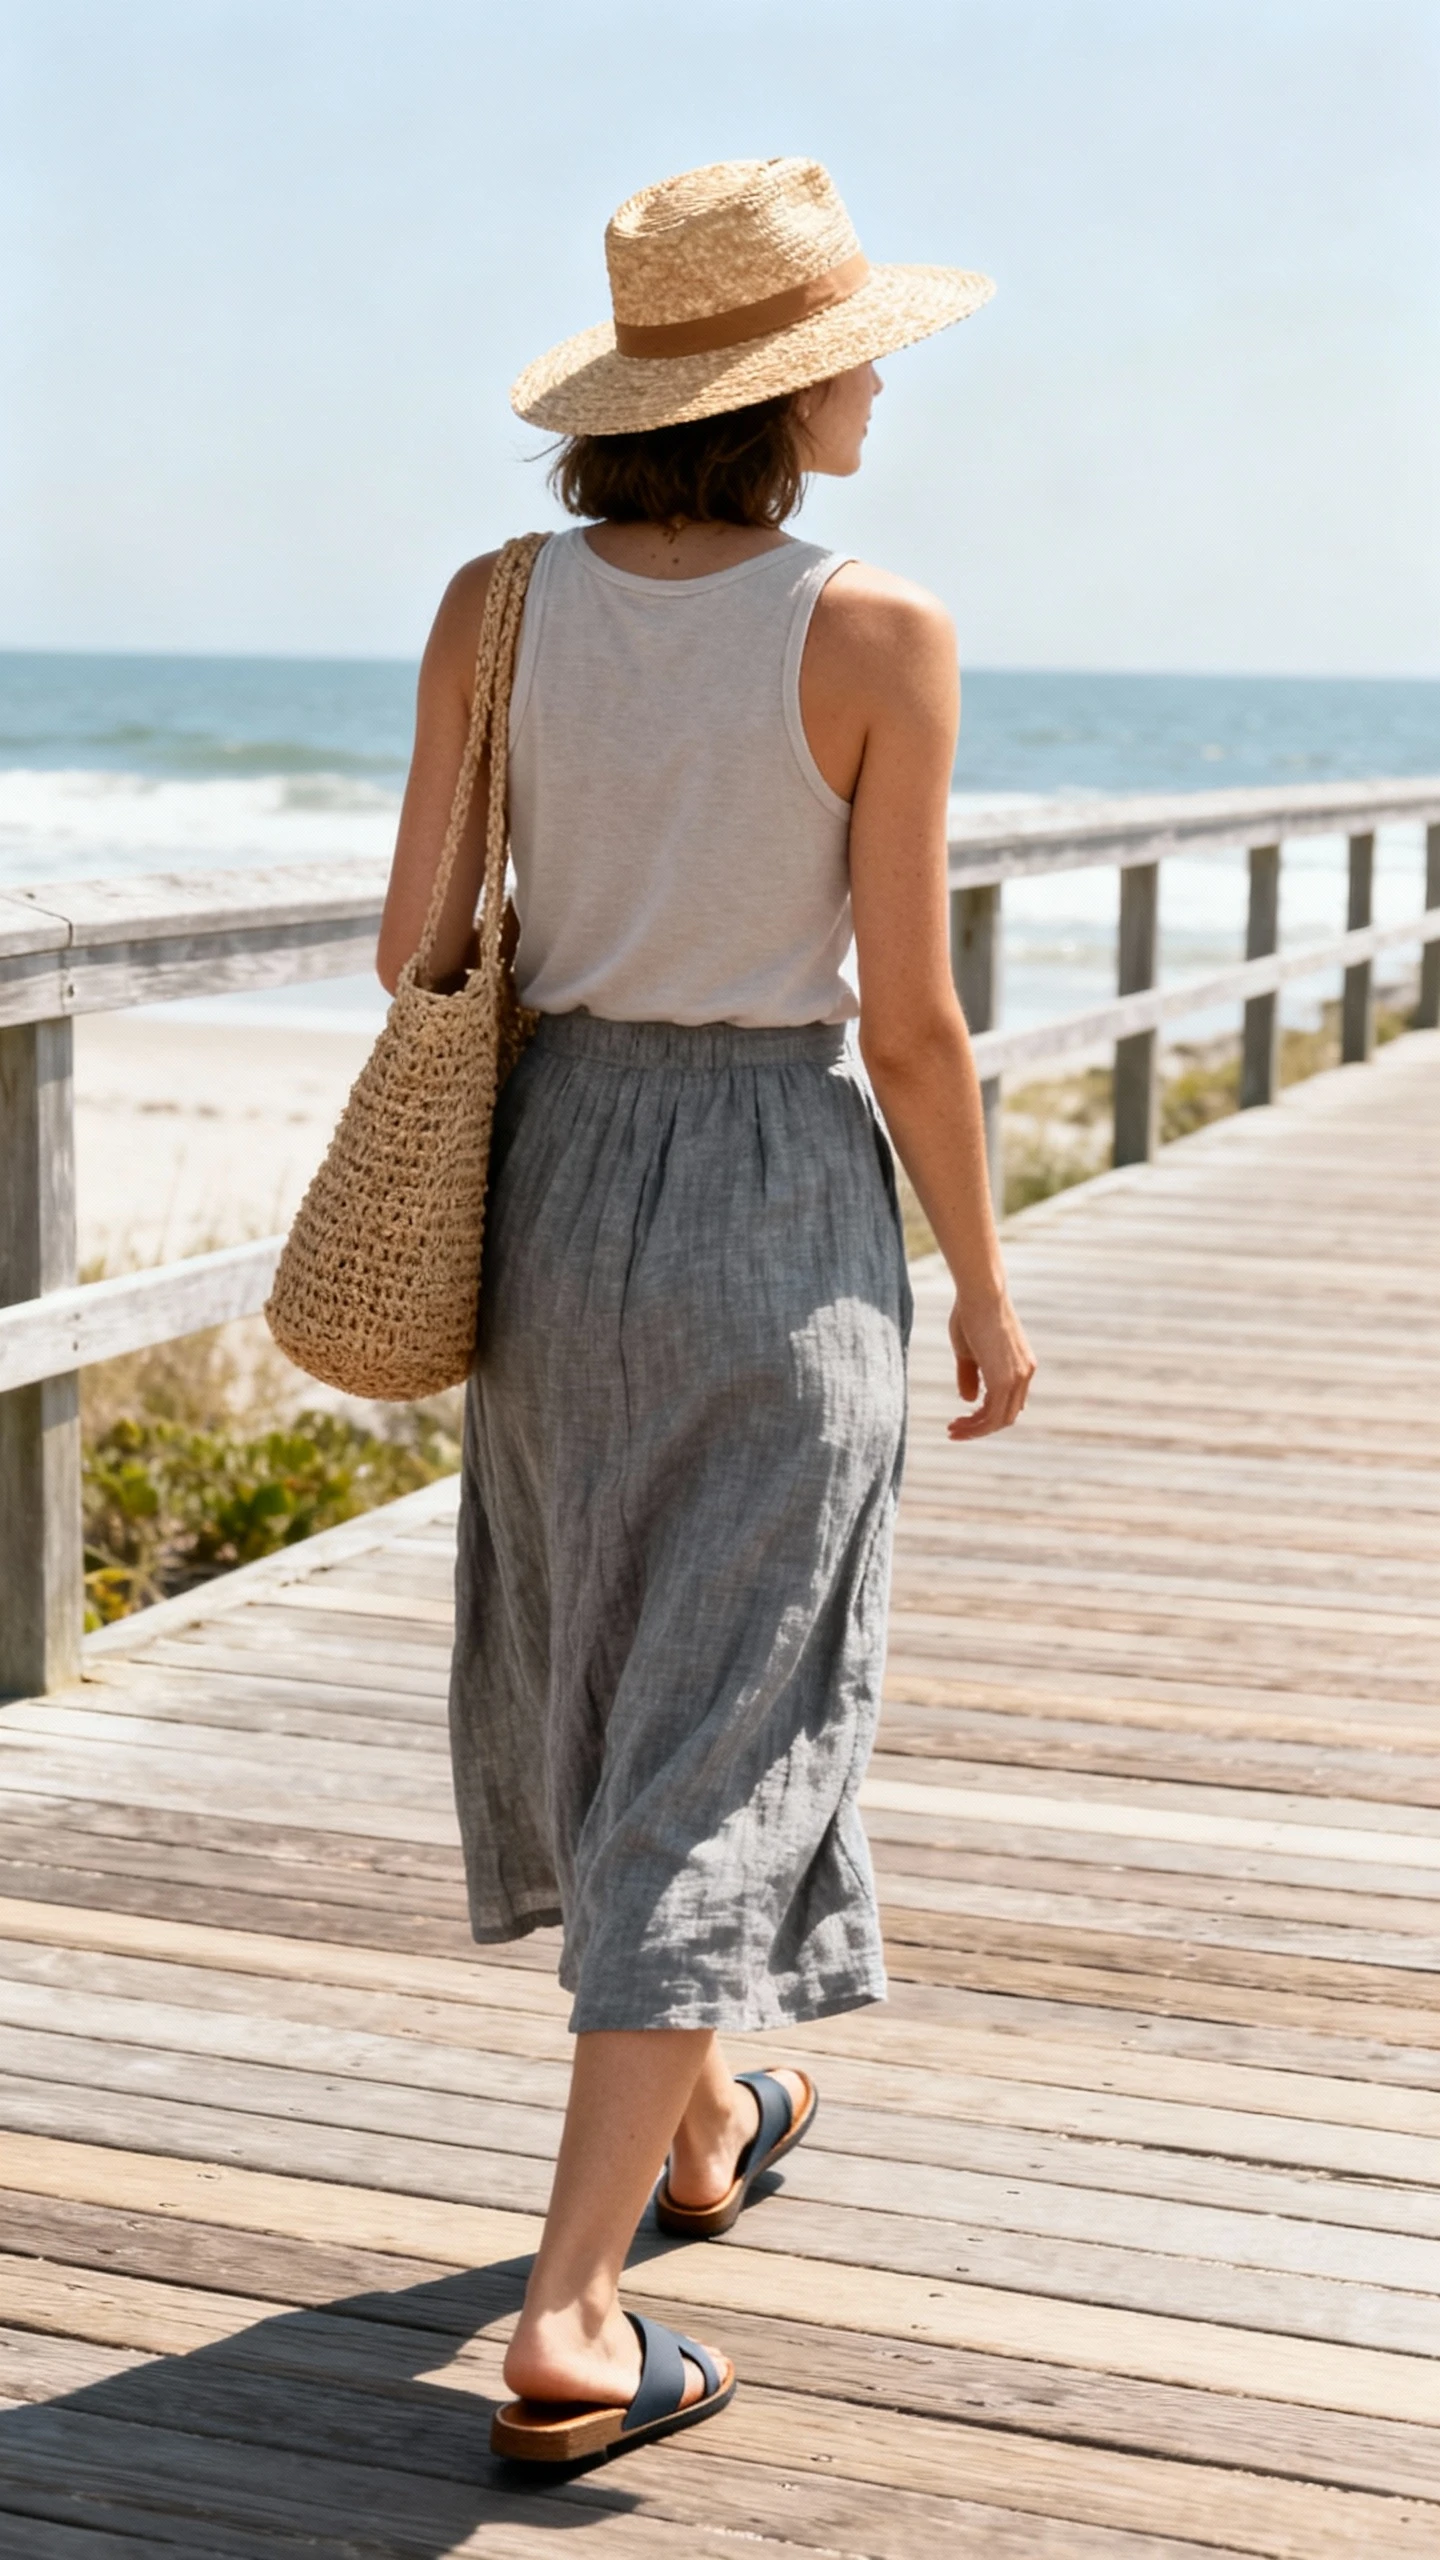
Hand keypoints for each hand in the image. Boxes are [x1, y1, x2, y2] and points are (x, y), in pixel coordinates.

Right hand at [948, 1293, 1035, 1440]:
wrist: (980, 1294)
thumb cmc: (971, 1313)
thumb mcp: (969, 1351)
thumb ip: (971, 1376)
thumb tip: (969, 1401)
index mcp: (1022, 1365)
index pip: (1010, 1402)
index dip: (988, 1415)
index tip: (965, 1417)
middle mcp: (1025, 1374)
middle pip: (1006, 1416)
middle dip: (980, 1427)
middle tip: (955, 1429)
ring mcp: (1018, 1378)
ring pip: (999, 1420)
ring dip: (974, 1430)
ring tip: (952, 1431)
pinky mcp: (1005, 1380)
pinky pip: (992, 1416)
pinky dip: (975, 1426)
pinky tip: (957, 1425)